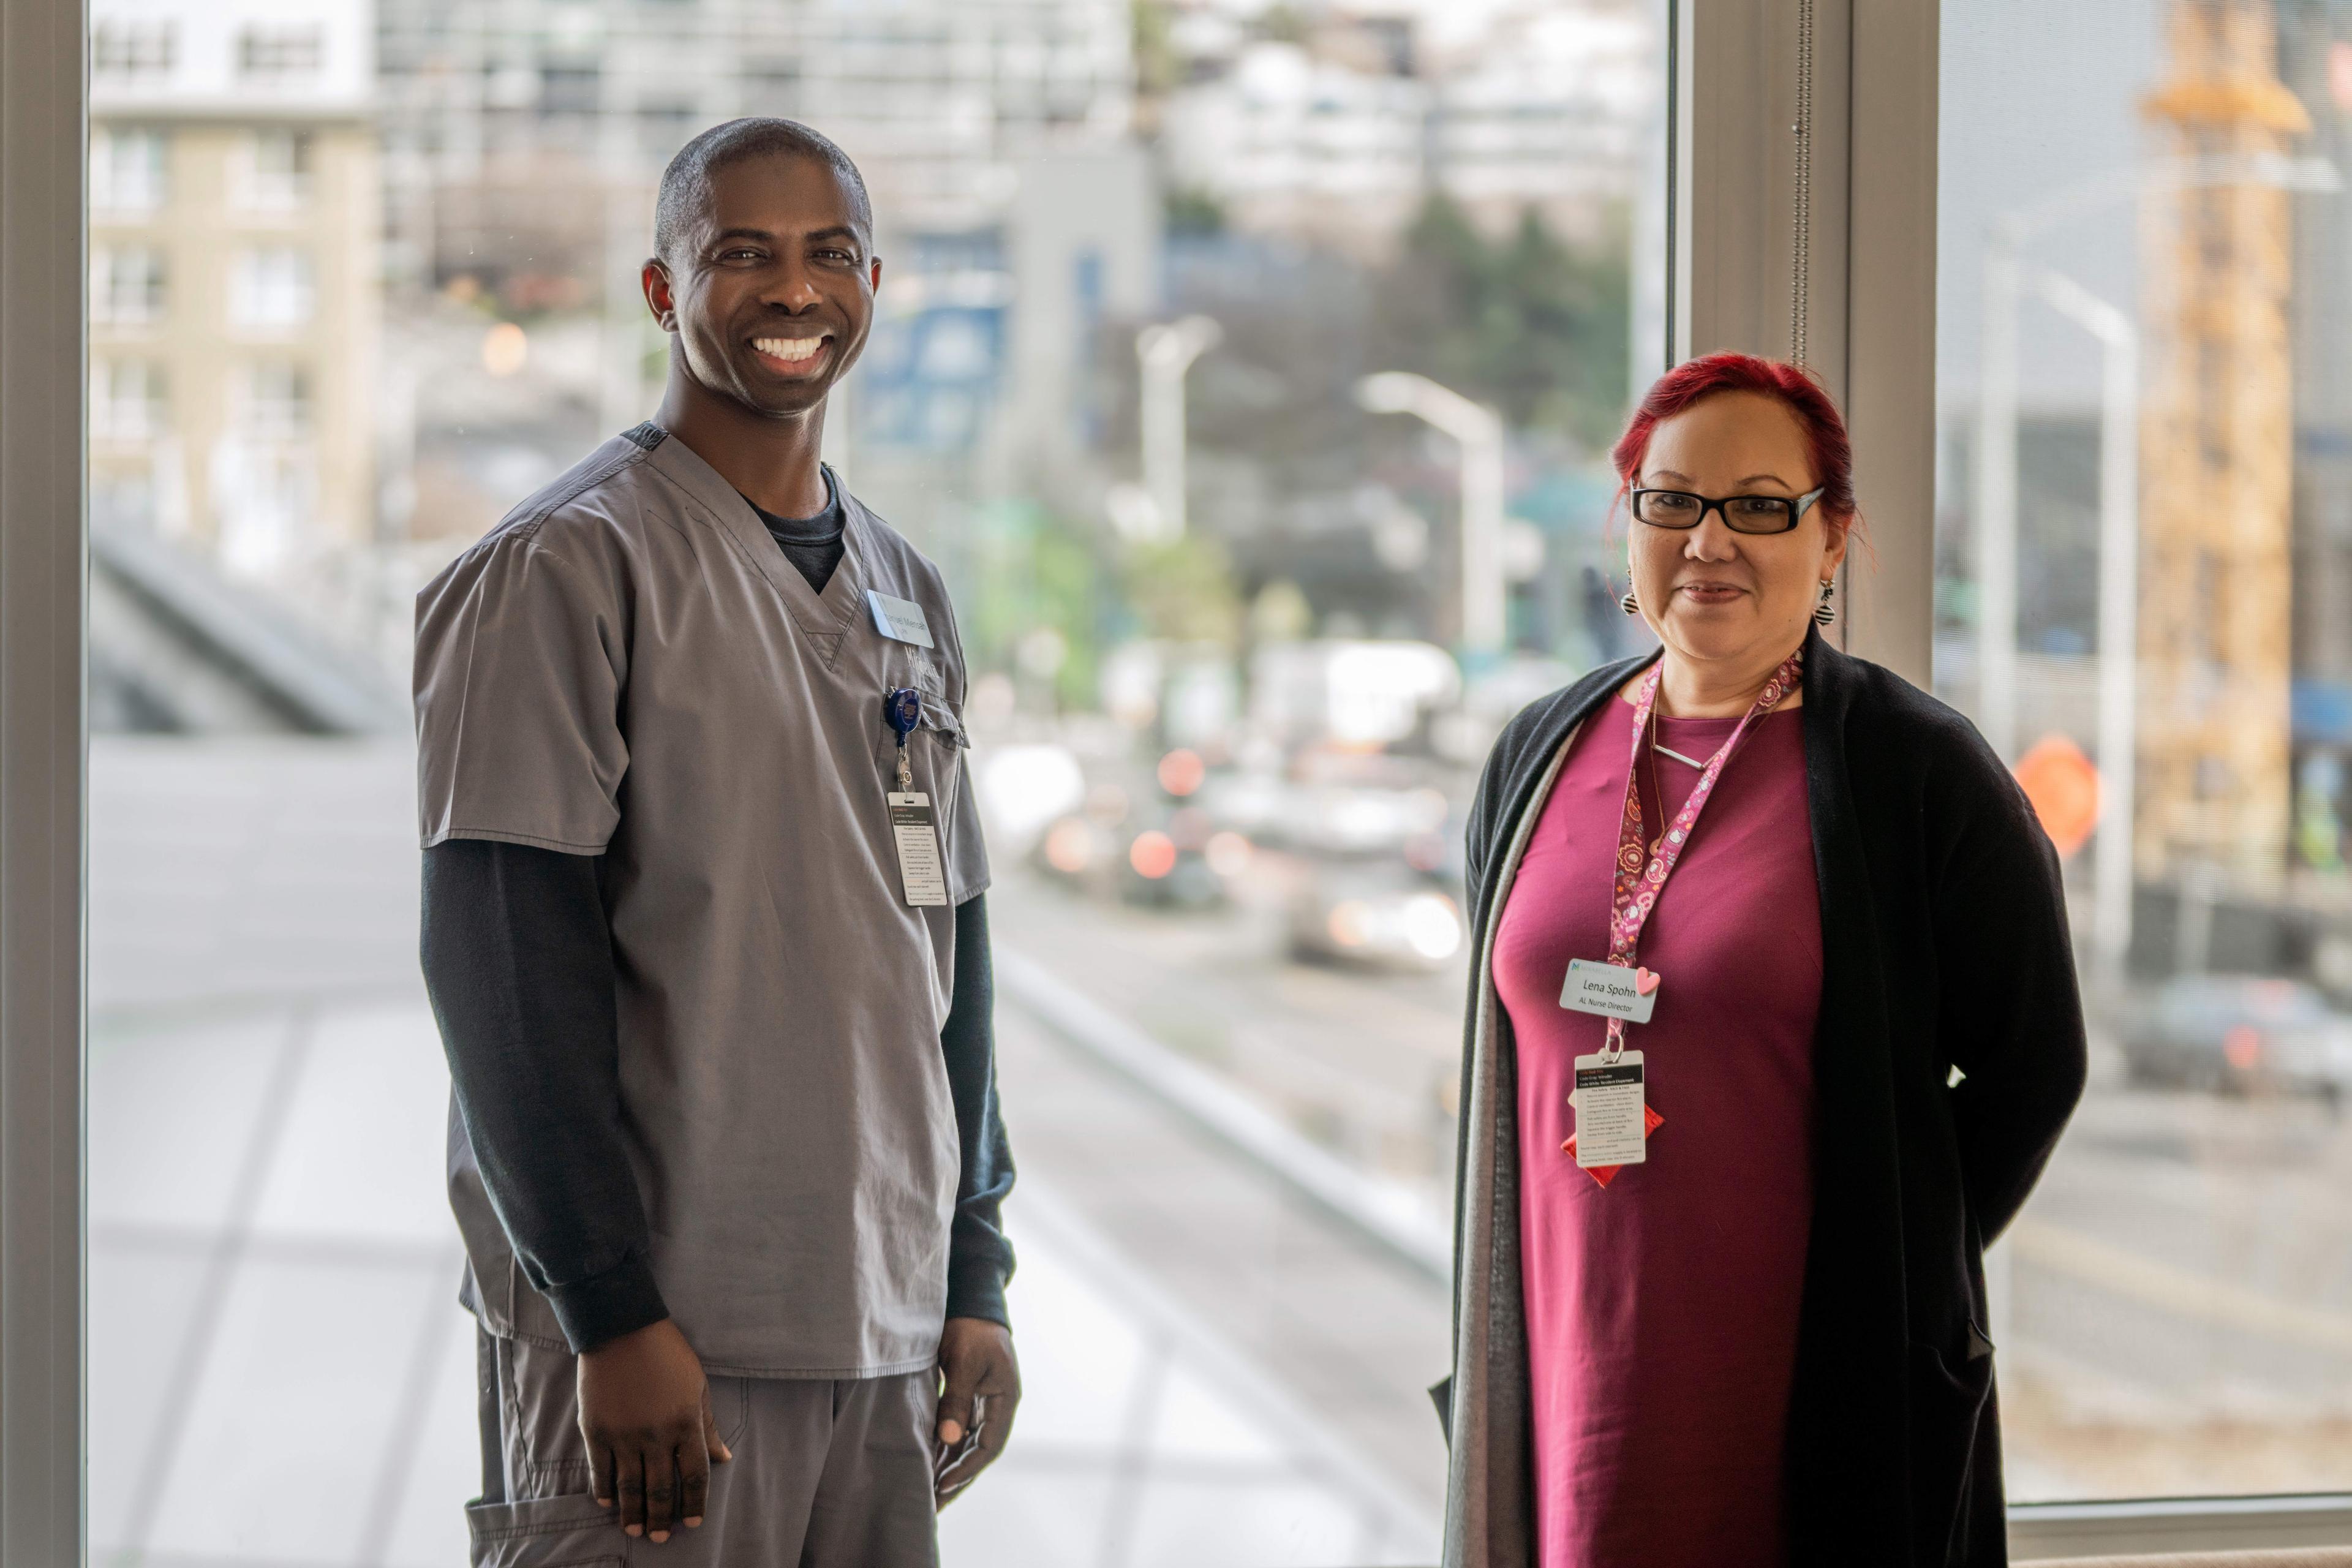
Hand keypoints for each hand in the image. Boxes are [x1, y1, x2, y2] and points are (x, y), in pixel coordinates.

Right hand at [578, 1318, 731, 1542]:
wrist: (622, 1329)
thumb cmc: (668, 1354)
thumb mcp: (698, 1386)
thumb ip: (708, 1426)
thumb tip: (723, 1459)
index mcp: (686, 1423)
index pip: (694, 1475)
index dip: (694, 1503)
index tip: (693, 1522)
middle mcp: (656, 1435)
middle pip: (660, 1489)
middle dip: (662, 1517)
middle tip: (661, 1538)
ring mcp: (624, 1435)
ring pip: (630, 1486)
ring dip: (633, 1513)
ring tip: (635, 1531)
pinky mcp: (597, 1430)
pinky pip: (601, 1469)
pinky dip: (604, 1489)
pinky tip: (609, 1503)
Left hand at [933, 1317, 1019, 1508]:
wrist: (969, 1302)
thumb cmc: (971, 1329)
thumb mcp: (965, 1363)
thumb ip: (957, 1400)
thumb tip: (949, 1438)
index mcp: (1005, 1399)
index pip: (990, 1445)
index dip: (968, 1468)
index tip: (943, 1485)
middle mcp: (996, 1407)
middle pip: (978, 1452)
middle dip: (957, 1479)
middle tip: (934, 1506)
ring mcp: (982, 1404)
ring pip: (966, 1445)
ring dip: (949, 1468)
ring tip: (928, 1495)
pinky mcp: (966, 1399)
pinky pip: (956, 1432)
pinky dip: (943, 1450)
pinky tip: (926, 1466)